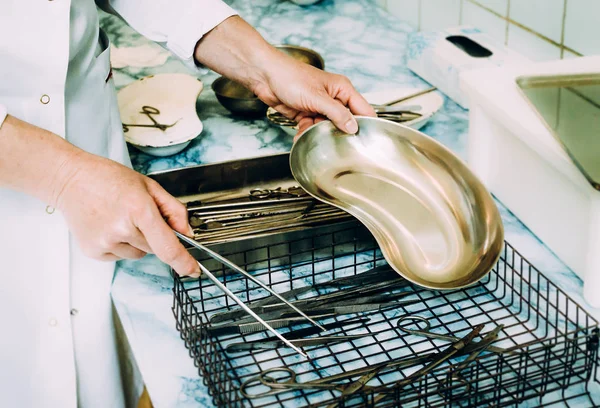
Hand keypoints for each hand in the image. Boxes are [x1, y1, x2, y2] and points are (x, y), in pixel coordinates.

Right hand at [55, 152, 199, 276]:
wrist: (71, 180)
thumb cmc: (109, 179)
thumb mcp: (149, 186)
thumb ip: (173, 210)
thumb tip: (187, 233)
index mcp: (139, 209)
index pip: (168, 247)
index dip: (184, 262)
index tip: (193, 270)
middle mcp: (122, 229)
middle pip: (156, 248)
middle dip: (155, 235)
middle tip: (138, 214)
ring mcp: (105, 242)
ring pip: (139, 253)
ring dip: (136, 240)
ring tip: (120, 218)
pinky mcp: (93, 251)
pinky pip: (120, 256)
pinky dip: (120, 244)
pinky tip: (109, 225)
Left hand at [252, 55, 375, 138]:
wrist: (264, 76)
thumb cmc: (290, 76)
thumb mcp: (317, 97)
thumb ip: (337, 113)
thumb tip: (353, 127)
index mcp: (342, 89)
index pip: (362, 109)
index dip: (366, 123)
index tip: (365, 140)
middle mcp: (333, 97)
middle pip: (344, 121)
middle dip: (338, 132)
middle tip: (335, 142)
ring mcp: (319, 106)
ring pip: (326, 127)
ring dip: (318, 133)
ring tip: (311, 135)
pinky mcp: (305, 113)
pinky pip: (311, 128)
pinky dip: (306, 132)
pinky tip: (300, 135)